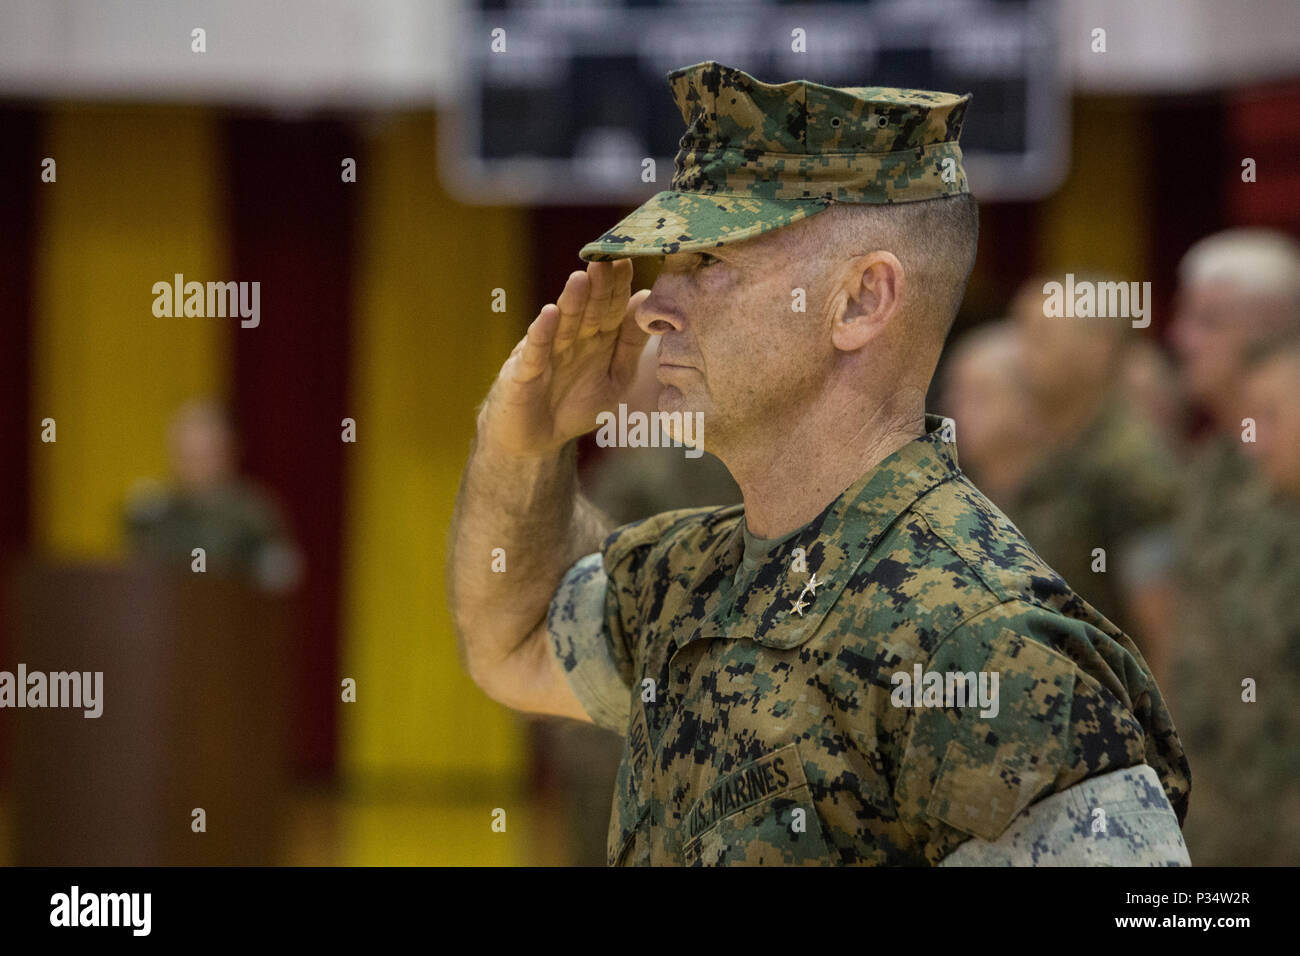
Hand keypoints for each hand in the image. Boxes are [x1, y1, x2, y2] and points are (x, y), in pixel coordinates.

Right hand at [481, 259, 651, 457]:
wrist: (537, 440)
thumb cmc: (576, 406)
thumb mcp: (616, 378)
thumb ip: (630, 344)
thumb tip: (646, 300)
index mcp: (598, 339)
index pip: (611, 308)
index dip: (619, 287)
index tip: (629, 262)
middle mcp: (573, 340)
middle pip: (588, 310)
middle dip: (598, 287)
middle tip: (606, 261)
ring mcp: (547, 353)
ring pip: (563, 324)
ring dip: (571, 303)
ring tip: (581, 279)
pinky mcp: (524, 372)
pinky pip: (535, 351)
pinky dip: (541, 334)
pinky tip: (549, 315)